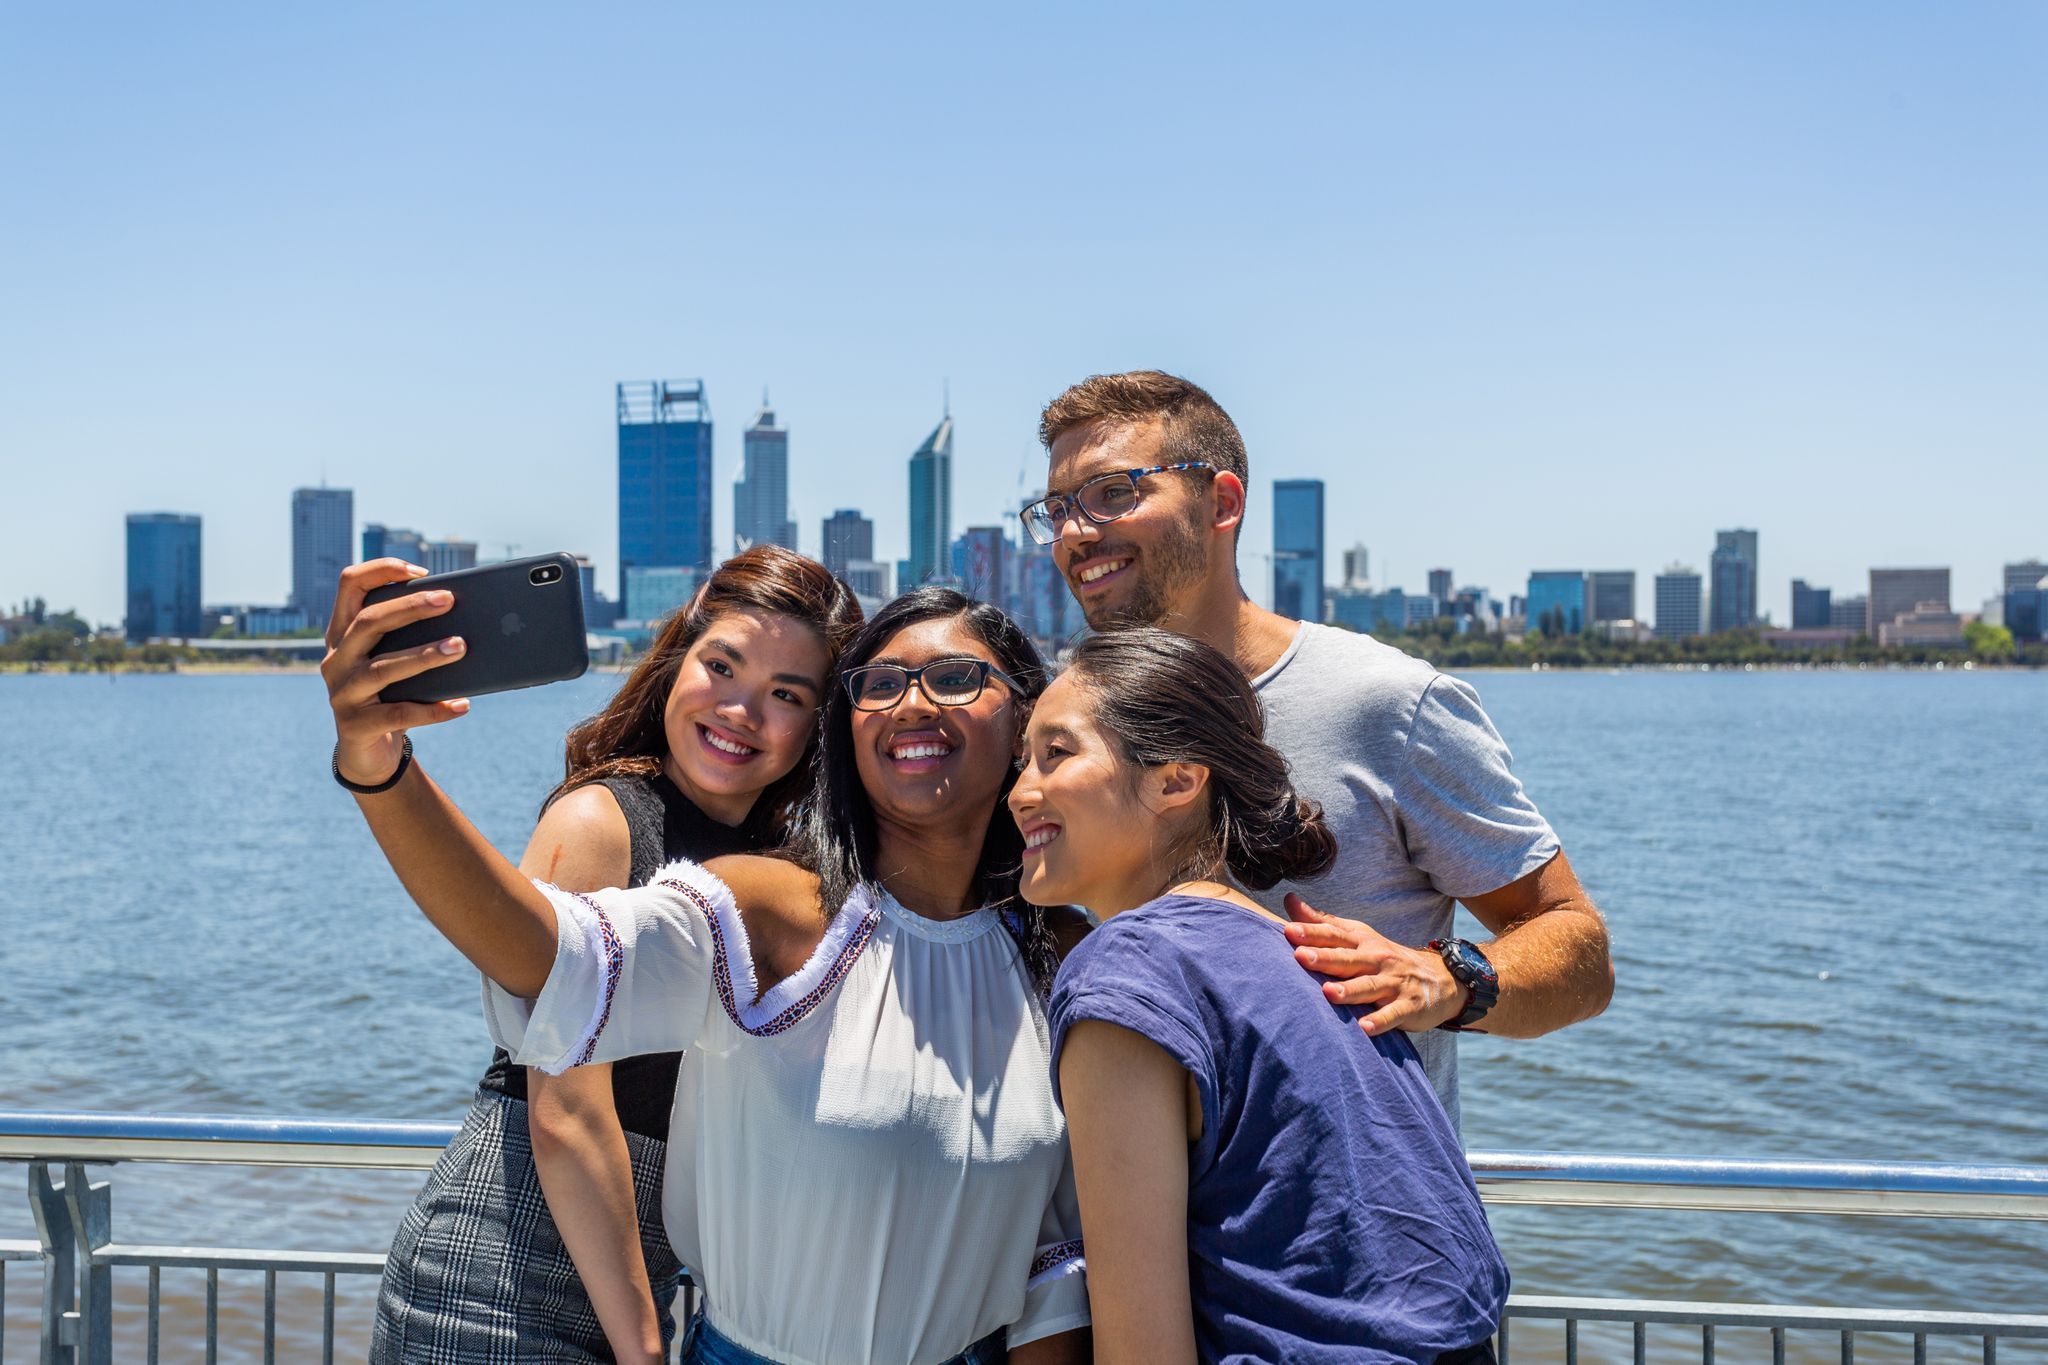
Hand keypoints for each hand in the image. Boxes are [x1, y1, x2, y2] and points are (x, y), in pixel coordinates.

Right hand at [321, 558, 470, 784]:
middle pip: (369, 622)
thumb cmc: (389, 694)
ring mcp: (342, 693)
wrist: (366, 751)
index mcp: (343, 633)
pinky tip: (462, 704)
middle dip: (411, 607)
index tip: (420, 570)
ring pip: (384, 668)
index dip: (381, 570)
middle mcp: (337, 659)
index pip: (350, 586)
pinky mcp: (355, 725)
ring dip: (425, 655)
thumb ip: (412, 638)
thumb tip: (467, 619)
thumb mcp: (394, 660)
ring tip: (461, 646)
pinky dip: (434, 709)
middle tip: (449, 600)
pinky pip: (399, 714)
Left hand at [1282, 893, 1467, 1034]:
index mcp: (1362, 942)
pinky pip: (1394, 1014)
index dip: (1311, 932)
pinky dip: (1380, 1021)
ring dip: (1349, 990)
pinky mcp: (1409, 1006)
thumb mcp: (1358, 936)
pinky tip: (1364, 1028)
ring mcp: (1394, 983)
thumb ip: (1323, 922)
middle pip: (1348, 959)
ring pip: (1369, 987)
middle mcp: (1377, 959)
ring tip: (1328, 993)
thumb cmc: (1384, 957)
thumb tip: (1289, 900)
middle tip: (1301, 957)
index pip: (1334, 935)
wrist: (1440, 978)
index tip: (1288, 931)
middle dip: (1325, 958)